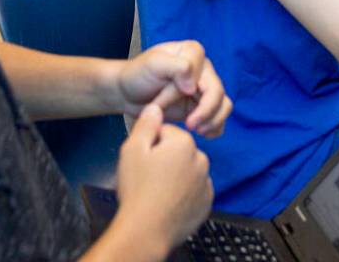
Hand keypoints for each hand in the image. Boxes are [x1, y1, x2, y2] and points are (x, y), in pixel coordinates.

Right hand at [115, 105, 212, 253]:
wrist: (146, 230)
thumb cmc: (138, 189)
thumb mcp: (132, 149)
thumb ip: (146, 124)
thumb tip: (155, 107)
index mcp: (184, 143)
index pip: (166, 133)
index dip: (150, 144)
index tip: (142, 159)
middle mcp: (201, 159)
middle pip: (178, 151)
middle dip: (164, 159)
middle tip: (147, 176)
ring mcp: (205, 183)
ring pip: (187, 170)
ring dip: (174, 175)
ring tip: (156, 191)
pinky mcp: (206, 202)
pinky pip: (193, 190)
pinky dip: (183, 193)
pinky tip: (167, 201)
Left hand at [117, 40, 231, 137]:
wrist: (128, 93)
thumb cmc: (138, 74)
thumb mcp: (153, 64)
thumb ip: (176, 67)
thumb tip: (194, 85)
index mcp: (193, 52)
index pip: (205, 72)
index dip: (193, 88)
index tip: (174, 97)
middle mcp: (202, 69)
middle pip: (218, 92)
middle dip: (207, 111)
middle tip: (190, 126)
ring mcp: (203, 89)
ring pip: (223, 106)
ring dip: (214, 121)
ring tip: (198, 131)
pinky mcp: (201, 107)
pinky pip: (218, 118)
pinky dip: (215, 128)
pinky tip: (203, 134)